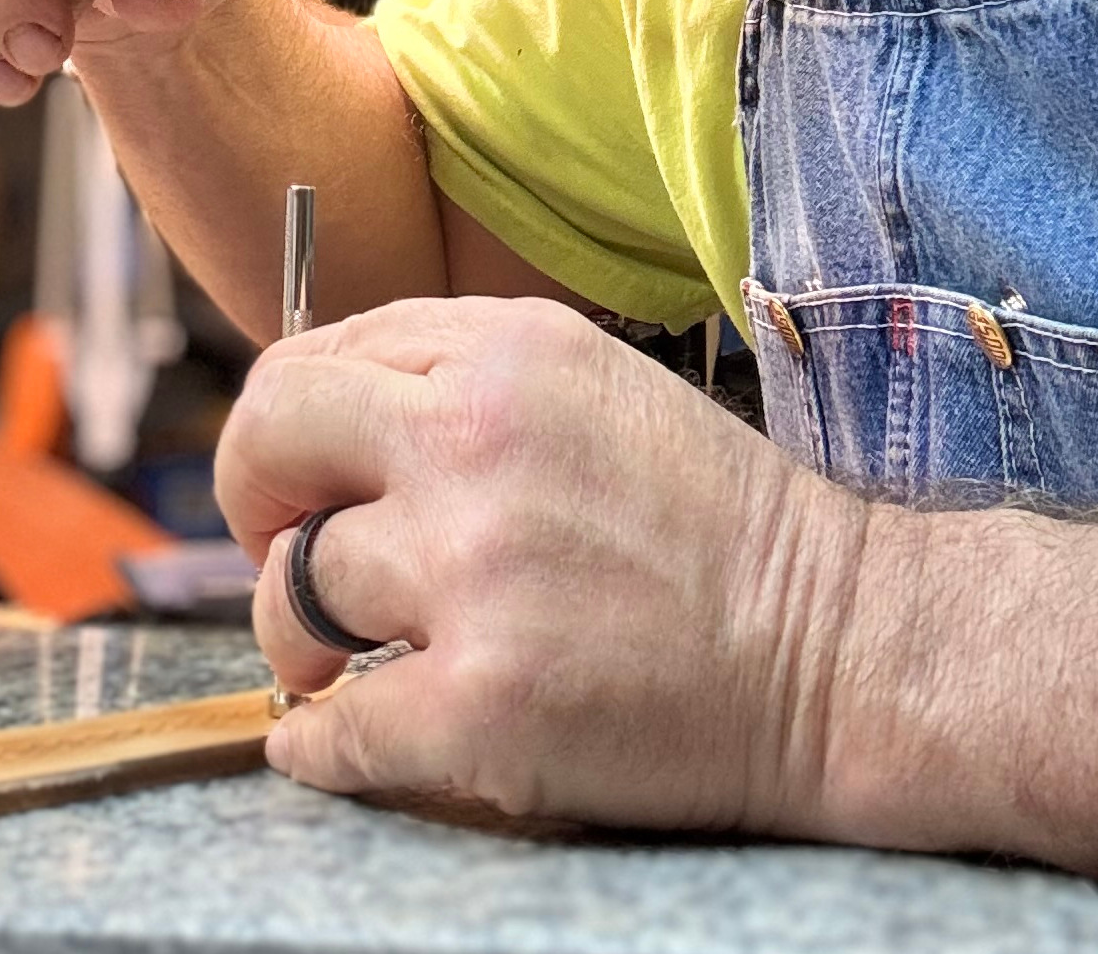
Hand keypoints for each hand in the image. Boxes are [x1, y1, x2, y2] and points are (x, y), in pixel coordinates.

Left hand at [214, 296, 869, 834]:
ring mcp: (474, 574)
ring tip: (344, 661)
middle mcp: (473, 441)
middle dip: (251, 499)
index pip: (312, 357)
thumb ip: (455, 379)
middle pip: (269, 438)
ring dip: (299, 637)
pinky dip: (316, 748)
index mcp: (502, 351)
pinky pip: (332, 730)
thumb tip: (313, 427)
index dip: (288, 428)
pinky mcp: (484, 706)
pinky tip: (331, 744)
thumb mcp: (588, 385)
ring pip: (292, 589)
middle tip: (280, 547)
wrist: (846, 646)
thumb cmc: (714, 523)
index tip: (303, 477)